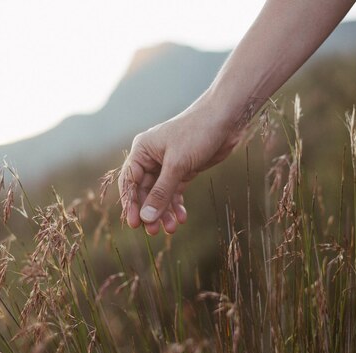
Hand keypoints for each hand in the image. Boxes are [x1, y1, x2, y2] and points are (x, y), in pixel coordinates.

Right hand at [118, 102, 237, 234]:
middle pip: (144, 191)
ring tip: (171, 229)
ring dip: (164, 212)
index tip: (135, 224)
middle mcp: (151, 158)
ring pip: (160, 194)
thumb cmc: (197, 133)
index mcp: (142, 151)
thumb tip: (146, 217)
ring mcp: (167, 165)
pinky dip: (176, 206)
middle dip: (150, 211)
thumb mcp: (177, 164)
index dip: (131, 204)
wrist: (225, 119)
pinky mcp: (183, 170)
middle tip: (154, 232)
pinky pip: (174, 192)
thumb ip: (162, 192)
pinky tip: (181, 218)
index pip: (130, 182)